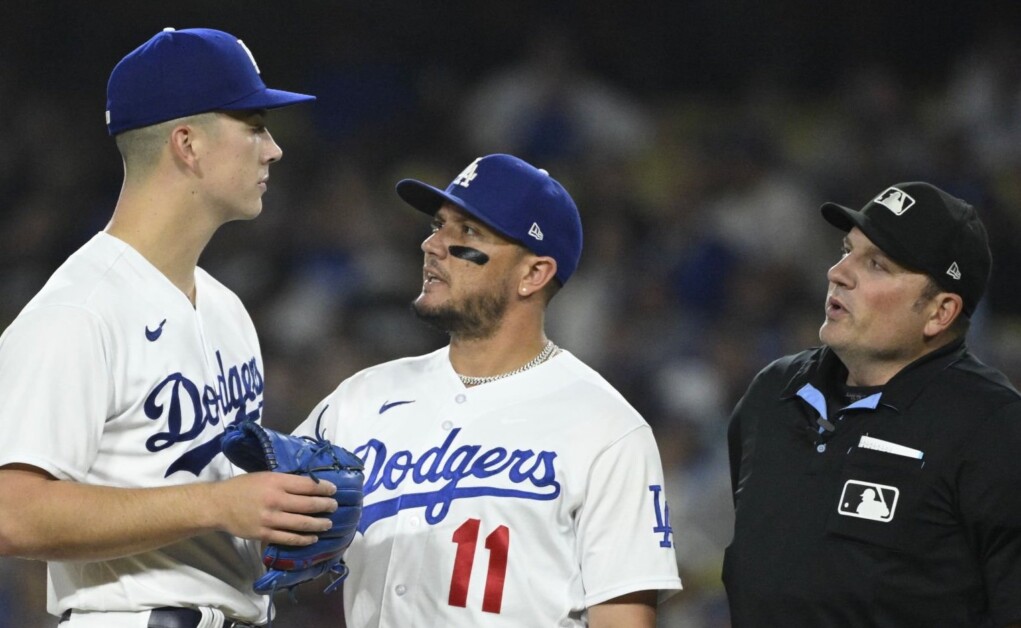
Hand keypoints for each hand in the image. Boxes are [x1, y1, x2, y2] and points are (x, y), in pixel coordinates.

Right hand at [212, 471, 337, 545]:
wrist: (218, 505)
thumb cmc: (243, 487)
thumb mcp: (265, 476)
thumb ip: (285, 481)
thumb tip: (310, 485)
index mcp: (276, 481)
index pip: (306, 485)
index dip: (323, 488)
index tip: (333, 490)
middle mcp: (275, 500)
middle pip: (308, 504)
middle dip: (325, 506)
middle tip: (334, 506)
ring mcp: (270, 519)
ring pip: (301, 524)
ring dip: (319, 524)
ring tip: (328, 523)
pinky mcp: (264, 534)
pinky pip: (288, 538)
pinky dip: (303, 539)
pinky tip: (312, 538)